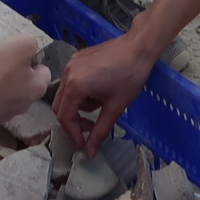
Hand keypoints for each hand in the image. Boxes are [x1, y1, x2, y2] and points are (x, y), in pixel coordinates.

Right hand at [0, 32, 52, 128]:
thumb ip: (32, 45)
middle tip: (3, 68)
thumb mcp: (21, 43)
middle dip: (19, 79)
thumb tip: (32, 51)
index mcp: (38, 87)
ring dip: (4, 92)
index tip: (20, 57)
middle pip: (27, 89)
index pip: (45, 74)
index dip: (34, 63)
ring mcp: (8, 116)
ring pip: (10, 102)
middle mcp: (27, 105)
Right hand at [52, 31, 155, 152]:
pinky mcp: (77, 58)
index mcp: (75, 85)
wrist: (139, 47)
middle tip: (91, 128)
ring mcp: (71, 63)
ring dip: (79, 106)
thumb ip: (99, 132)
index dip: (73, 134)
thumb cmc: (129, 76)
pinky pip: (72, 81)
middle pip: (60, 106)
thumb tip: (89, 152)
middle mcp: (68, 73)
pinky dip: (81, 92)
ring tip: (101, 103)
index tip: (84, 145)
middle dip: (74, 121)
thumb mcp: (115, 108)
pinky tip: (99, 90)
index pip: (65, 117)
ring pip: (66, 94)